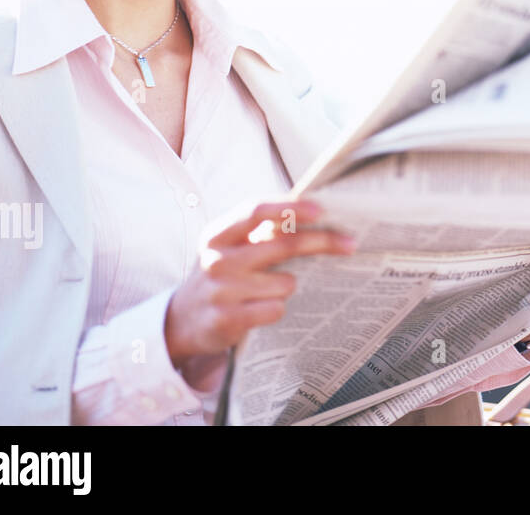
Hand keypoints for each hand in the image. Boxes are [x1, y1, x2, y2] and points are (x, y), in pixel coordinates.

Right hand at [165, 198, 353, 368]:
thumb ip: (261, 230)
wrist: (180, 321)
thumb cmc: (220, 275)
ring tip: (267, 291)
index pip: (255, 211)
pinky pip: (276, 309)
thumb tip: (313, 212)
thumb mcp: (230, 246)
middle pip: (282, 246)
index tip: (321, 209)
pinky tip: (260, 309)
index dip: (290, 208)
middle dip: (320, 242)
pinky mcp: (226, 320)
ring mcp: (220, 291)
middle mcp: (216, 259)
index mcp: (218, 234)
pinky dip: (277, 308)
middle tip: (349, 243)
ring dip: (288, 286)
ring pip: (285, 283)